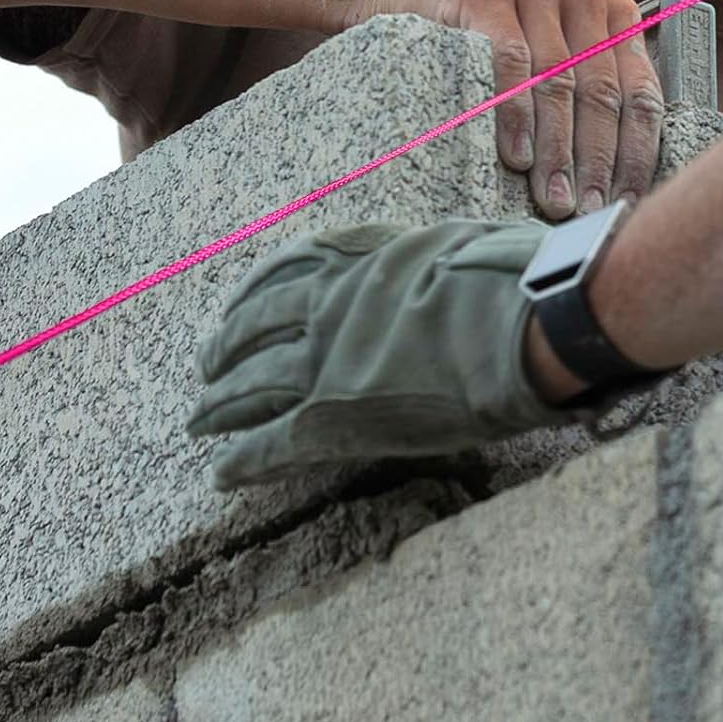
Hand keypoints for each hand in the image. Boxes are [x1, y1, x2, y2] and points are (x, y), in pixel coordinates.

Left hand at [187, 219, 576, 488]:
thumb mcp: (461, 246)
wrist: (524, 321)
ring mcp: (326, 363)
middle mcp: (331, 306)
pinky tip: (221, 475)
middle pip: (257, 328)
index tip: (238, 304)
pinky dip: (242, 462)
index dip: (255, 290)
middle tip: (208, 365)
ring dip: (220, 404)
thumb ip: (432, 259)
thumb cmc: (513, 279)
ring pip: (250, 386)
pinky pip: (271, 445)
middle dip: (226, 347)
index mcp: (362, 259)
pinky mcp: (332, 419)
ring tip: (198, 420)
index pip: (289, 268)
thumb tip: (449, 260)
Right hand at [357, 0, 663, 220]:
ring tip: (553, 197)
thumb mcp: (552, 58)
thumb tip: (616, 184)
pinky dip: (516, 113)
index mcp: (615, 11)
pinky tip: (516, 157)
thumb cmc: (492, 38)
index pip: (639, 91)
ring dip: (556, 148)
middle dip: (595, 160)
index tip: (625, 202)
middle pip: (600, 89)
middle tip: (586, 211)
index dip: (635, 153)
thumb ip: (589, 97)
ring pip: (557, 79)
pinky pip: (510, 60)